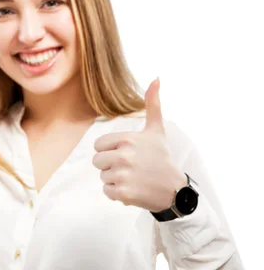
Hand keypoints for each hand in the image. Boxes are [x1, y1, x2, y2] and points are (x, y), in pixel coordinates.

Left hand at [92, 78, 186, 212]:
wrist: (175, 190)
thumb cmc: (162, 158)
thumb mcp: (157, 130)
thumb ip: (153, 104)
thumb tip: (156, 78)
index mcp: (127, 139)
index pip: (98, 145)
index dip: (110, 150)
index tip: (127, 154)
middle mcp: (124, 156)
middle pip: (97, 161)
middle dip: (110, 166)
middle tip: (130, 168)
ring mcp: (123, 175)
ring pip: (102, 177)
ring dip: (114, 180)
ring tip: (133, 179)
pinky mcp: (124, 193)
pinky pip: (106, 191)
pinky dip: (116, 193)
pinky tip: (132, 190)